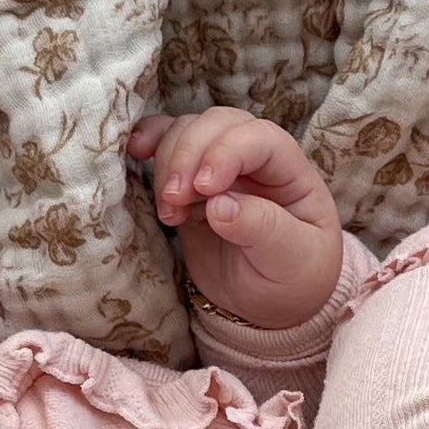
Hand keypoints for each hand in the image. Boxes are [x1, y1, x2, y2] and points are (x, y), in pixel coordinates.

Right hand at [129, 107, 344, 332]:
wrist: (268, 303)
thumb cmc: (292, 279)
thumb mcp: (290, 261)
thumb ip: (262, 229)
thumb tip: (218, 205)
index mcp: (291, 172)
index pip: (259, 138)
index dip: (226, 152)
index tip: (204, 189)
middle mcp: (256, 160)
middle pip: (217, 124)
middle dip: (188, 155)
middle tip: (174, 200)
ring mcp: (221, 167)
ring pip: (188, 132)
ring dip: (167, 162)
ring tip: (169, 212)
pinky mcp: (191, 184)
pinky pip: (167, 146)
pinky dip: (150, 143)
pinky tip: (136, 152)